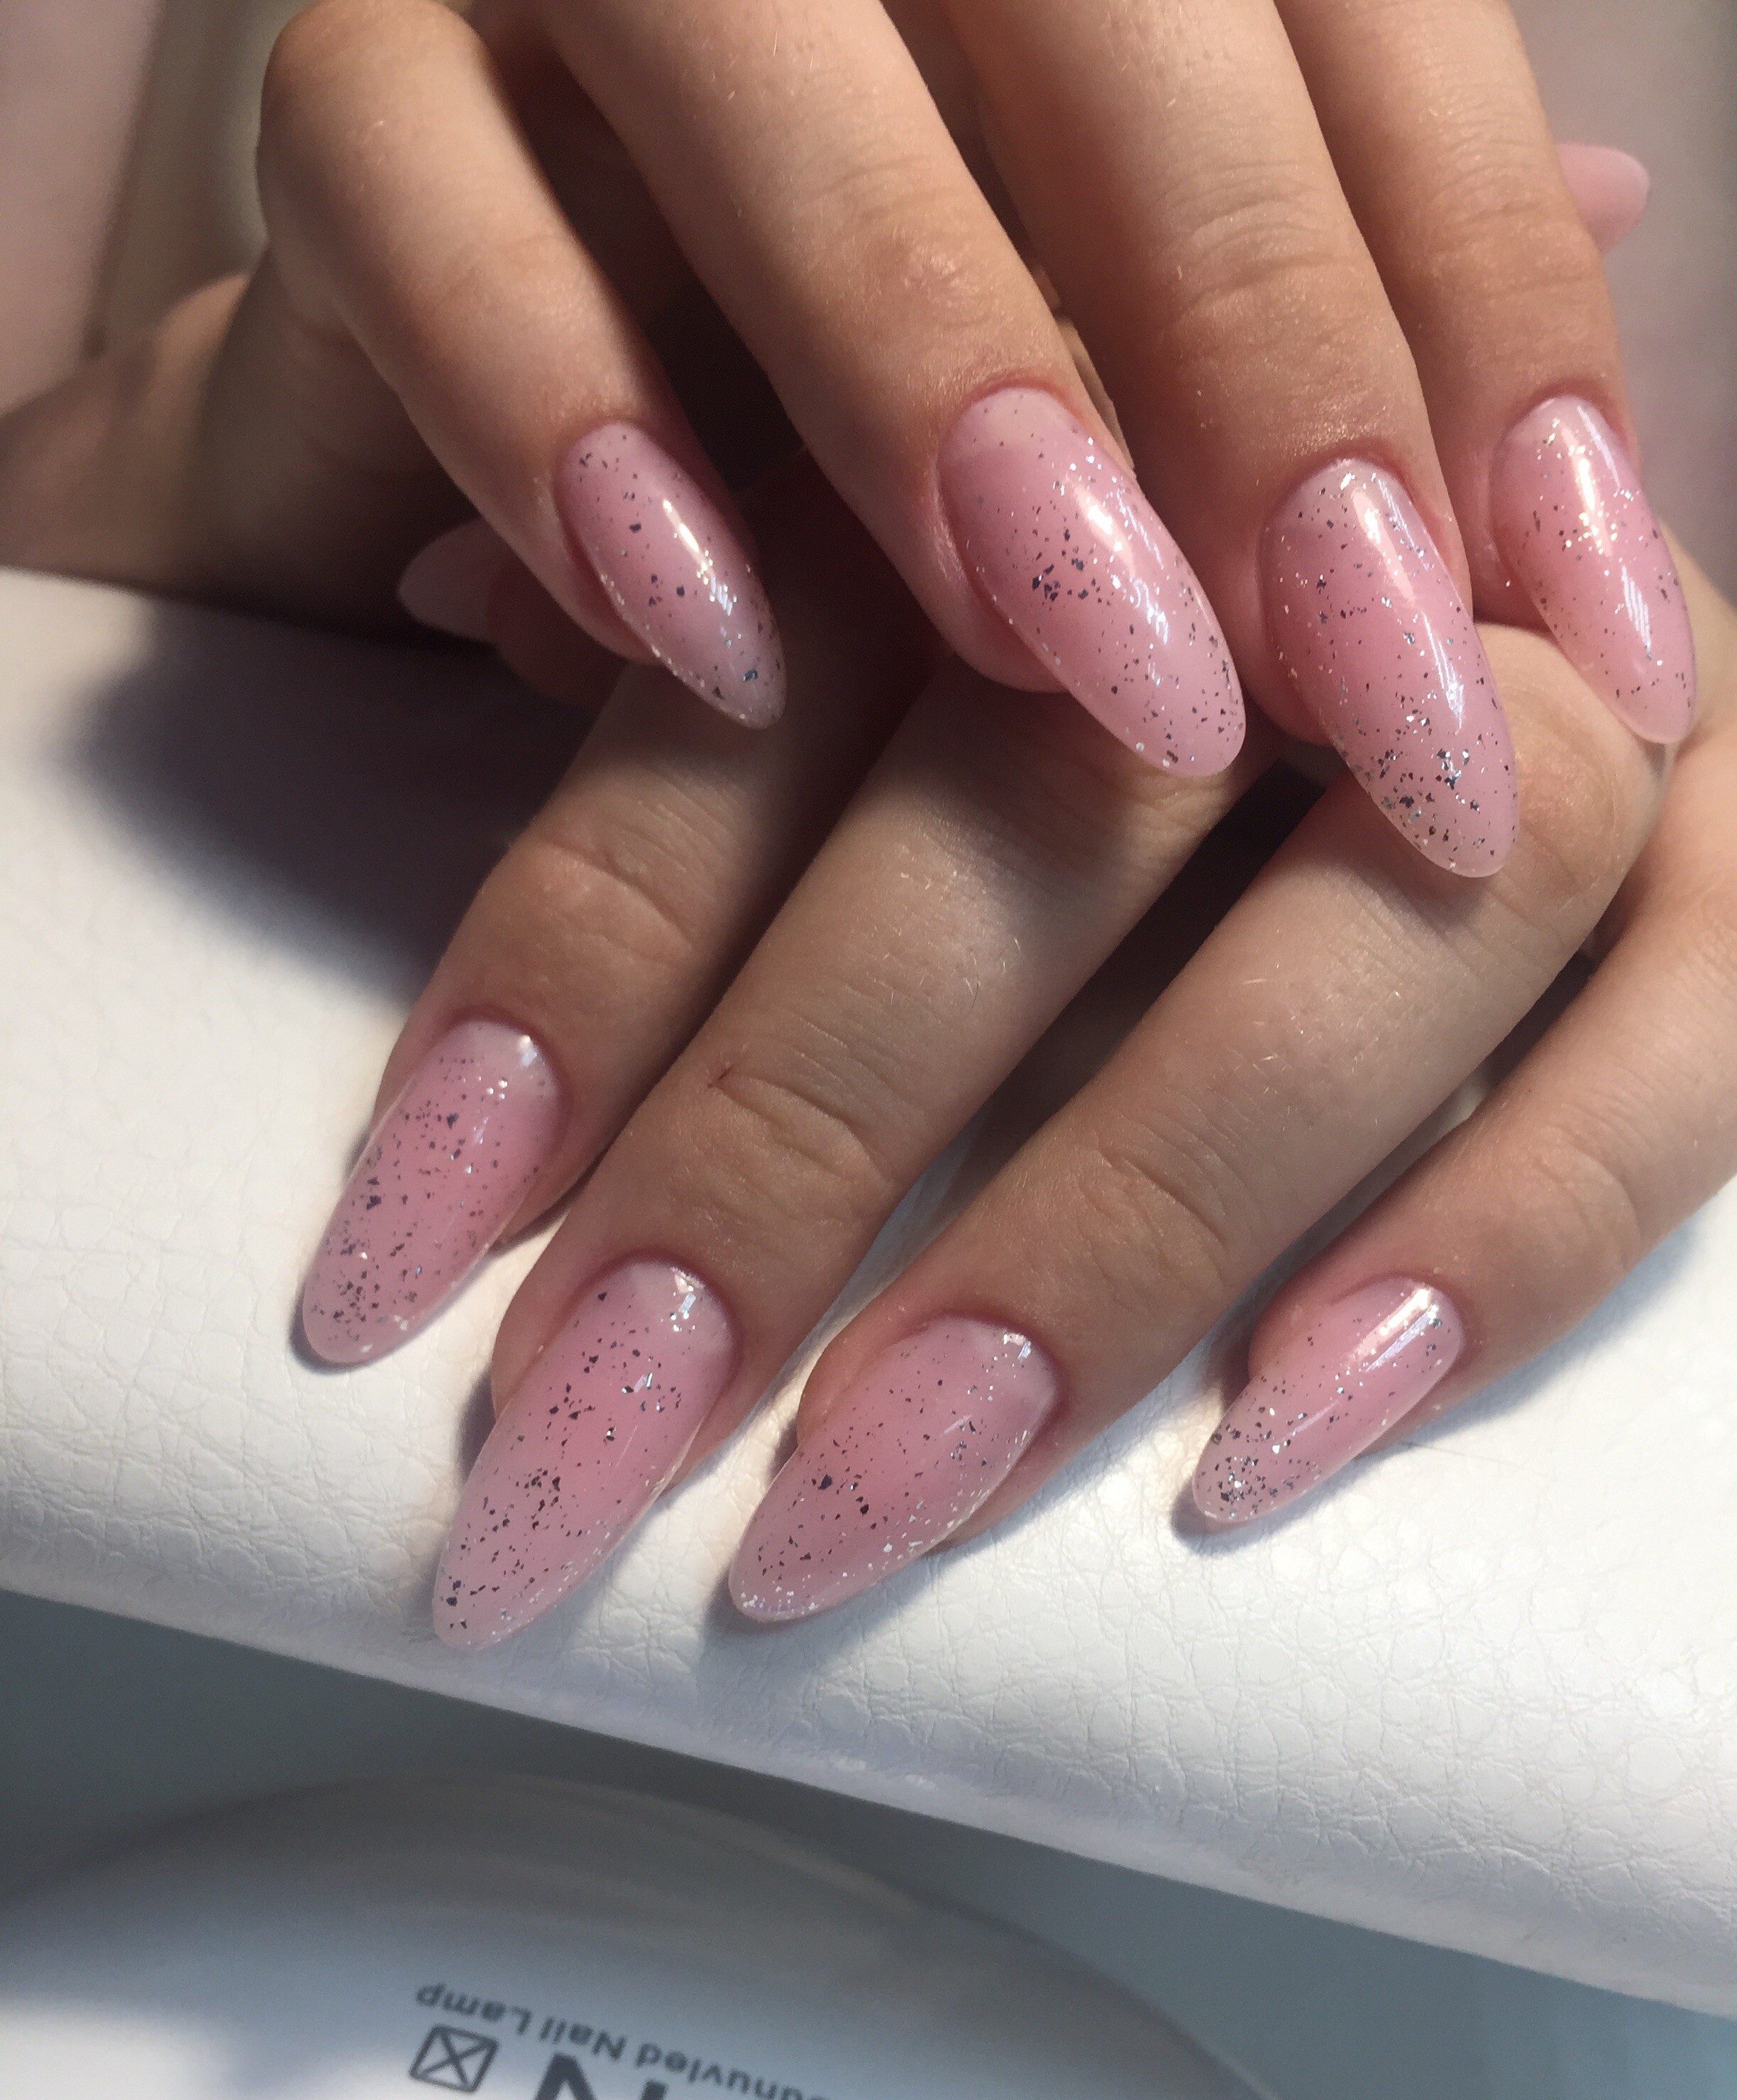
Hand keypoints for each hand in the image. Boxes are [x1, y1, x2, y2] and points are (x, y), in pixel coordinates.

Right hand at [0, 0, 1692, 875]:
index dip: (1487, 331)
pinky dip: (556, 415)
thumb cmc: (821, 426)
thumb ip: (1310, 366)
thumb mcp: (1104, 412)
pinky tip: (705, 642)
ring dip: (929, 360)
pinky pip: (417, 202)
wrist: (440, 424)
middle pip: (1105, 16)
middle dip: (1259, 355)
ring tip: (1064, 649)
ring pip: (755, 54)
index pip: (1363, 47)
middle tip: (1362, 677)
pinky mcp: (341, 92)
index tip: (1577, 640)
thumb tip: (1612, 367)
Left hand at [290, 434, 1734, 1637]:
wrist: (1435, 542)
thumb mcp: (854, 570)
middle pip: (1048, 808)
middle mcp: (1322, 524)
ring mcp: (1574, 670)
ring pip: (1387, 923)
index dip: (575, 969)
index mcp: (1055, 417)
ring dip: (1116, 1227)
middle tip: (596, 1426)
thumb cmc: (1052, 604)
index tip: (404, 1251)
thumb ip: (695, 610)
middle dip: (795, 1144)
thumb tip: (431, 595)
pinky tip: (1276, 1435)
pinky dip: (1501, 1239)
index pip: (770, 672)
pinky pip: (1695, 1028)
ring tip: (885, 1481)